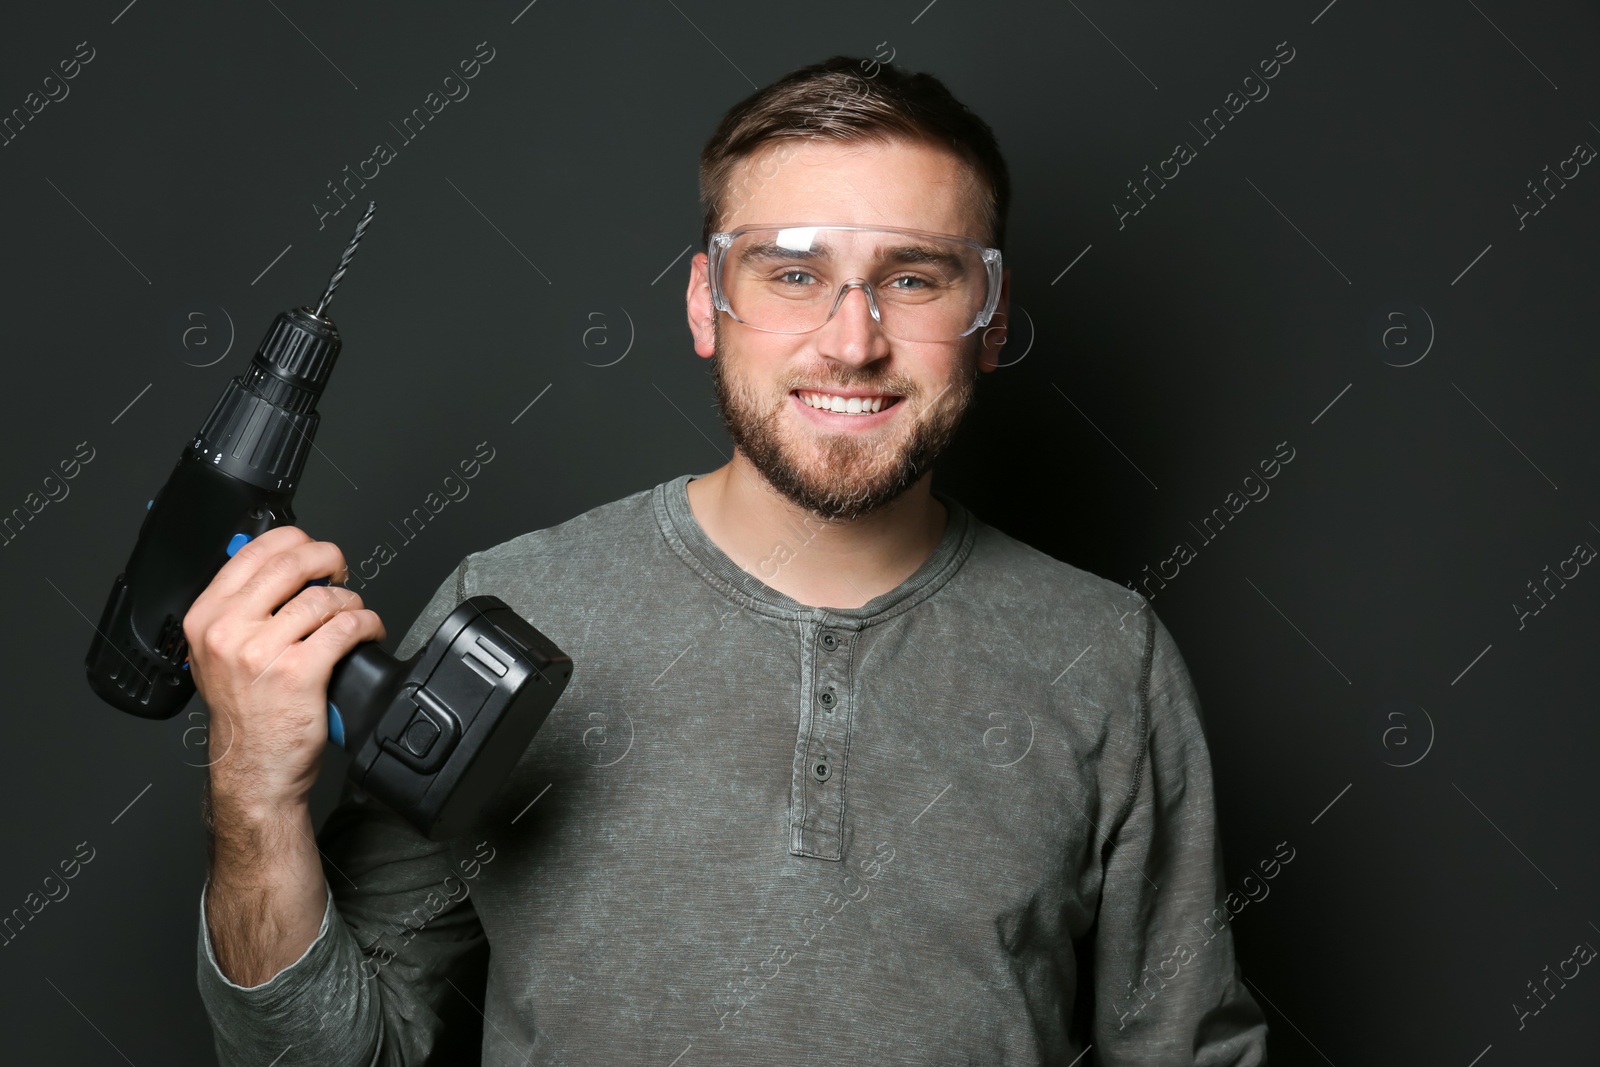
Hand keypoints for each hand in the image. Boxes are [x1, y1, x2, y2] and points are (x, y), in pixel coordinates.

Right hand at [182, 526, 385, 814]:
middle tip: (340, 572)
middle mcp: (228, 631)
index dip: (296, 541)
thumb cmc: (245, 713)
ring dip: (351, 601)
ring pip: (323, 597)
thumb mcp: (221, 653)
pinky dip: (367, 623)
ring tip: (353, 615)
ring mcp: (262, 652)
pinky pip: (345, 626)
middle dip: (329, 559)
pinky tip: (367, 631)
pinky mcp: (300, 672)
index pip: (255, 551)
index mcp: (206, 617)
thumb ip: (243, 607)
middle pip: (292, 563)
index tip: (313, 551)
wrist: (254, 769)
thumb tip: (279, 562)